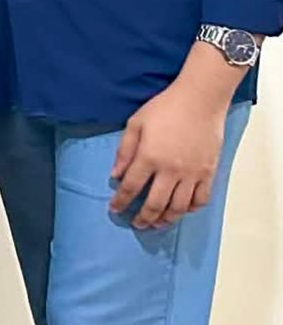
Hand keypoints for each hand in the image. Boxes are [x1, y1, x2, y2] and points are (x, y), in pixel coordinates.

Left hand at [110, 78, 228, 229]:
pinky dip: (191, 209)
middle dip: (143, 218)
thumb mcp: (135, 124)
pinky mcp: (209, 173)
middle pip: (155, 204)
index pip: (131, 187)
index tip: (114, 210)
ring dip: (166, 219)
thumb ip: (124, 151)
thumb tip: (115, 175)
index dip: (121, 201)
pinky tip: (182, 211)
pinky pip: (201, 199)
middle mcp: (171, 170)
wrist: (200, 101)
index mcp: (149, 157)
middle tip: (136, 224)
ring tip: (157, 224)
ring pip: (179, 207)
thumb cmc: (164, 108)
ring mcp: (192, 174)